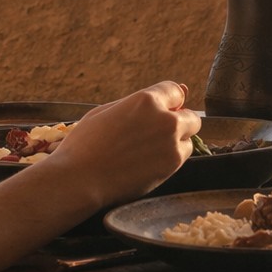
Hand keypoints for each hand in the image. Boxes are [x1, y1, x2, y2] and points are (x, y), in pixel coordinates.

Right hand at [44, 80, 201, 207]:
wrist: (80, 179)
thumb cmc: (86, 143)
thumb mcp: (106, 111)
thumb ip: (136, 104)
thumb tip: (161, 99)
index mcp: (146, 100)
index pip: (175, 92)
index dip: (169, 102)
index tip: (162, 111)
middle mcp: (165, 119)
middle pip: (190, 117)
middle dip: (179, 122)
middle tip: (156, 134)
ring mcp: (171, 143)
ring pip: (188, 139)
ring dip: (176, 142)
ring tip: (147, 152)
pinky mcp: (172, 166)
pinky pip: (181, 157)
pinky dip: (171, 159)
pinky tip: (148, 163)